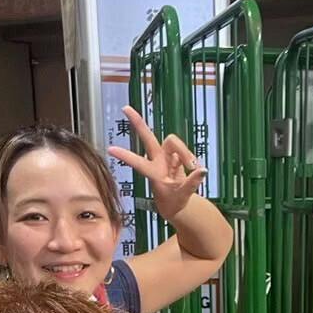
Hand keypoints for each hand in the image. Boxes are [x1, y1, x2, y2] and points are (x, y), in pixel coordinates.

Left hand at [109, 104, 205, 221]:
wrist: (177, 204)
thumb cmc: (174, 201)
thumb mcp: (183, 195)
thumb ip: (193, 182)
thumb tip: (202, 170)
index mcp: (153, 173)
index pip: (138, 163)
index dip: (125, 156)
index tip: (110, 149)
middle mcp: (157, 160)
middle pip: (148, 137)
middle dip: (138, 123)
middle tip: (125, 108)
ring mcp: (166, 156)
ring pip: (174, 142)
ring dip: (185, 152)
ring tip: (192, 167)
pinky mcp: (176, 155)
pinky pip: (186, 151)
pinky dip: (191, 159)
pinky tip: (193, 169)